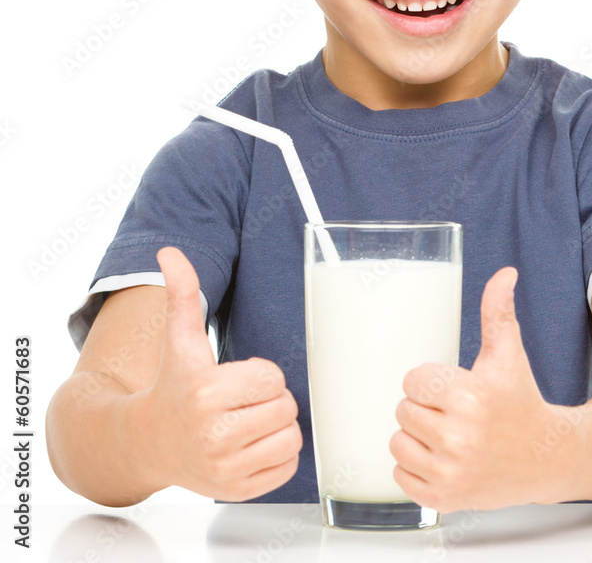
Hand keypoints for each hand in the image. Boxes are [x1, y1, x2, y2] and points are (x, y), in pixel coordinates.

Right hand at [139, 247, 301, 500]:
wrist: (147, 442)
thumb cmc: (173, 384)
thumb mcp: (179, 339)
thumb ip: (182, 293)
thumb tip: (169, 252)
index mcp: (204, 393)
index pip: (272, 376)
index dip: (261, 373)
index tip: (237, 378)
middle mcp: (213, 435)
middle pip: (285, 406)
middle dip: (271, 398)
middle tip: (243, 400)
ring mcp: (225, 468)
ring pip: (291, 436)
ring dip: (277, 426)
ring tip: (248, 420)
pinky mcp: (237, 491)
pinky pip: (288, 467)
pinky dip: (278, 454)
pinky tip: (250, 444)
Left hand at [390, 267, 570, 511]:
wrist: (546, 458)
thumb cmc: (521, 401)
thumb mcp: (508, 354)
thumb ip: (498, 311)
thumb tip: (505, 274)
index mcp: (470, 397)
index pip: (412, 380)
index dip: (431, 382)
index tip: (454, 388)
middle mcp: (459, 437)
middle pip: (402, 410)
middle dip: (424, 408)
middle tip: (452, 413)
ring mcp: (450, 472)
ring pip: (398, 442)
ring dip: (416, 438)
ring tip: (447, 435)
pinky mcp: (443, 499)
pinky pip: (400, 476)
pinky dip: (415, 469)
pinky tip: (443, 459)